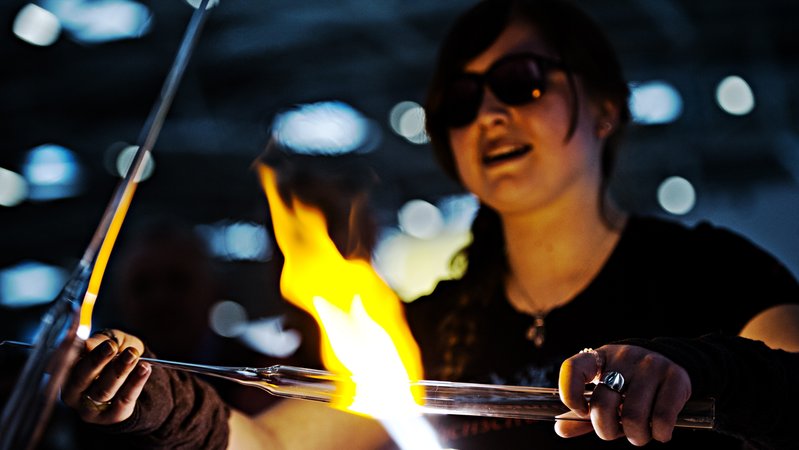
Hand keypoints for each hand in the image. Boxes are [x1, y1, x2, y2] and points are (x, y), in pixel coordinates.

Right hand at [61, 329, 150, 424]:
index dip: (73, 349)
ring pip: (103, 390)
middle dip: (97, 360)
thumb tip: (86, 344)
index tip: (82, 335)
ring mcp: (89, 409)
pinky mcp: (111, 417)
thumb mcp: (106, 342)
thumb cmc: (112, 355)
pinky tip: (144, 368)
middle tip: (111, 346)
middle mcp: (72, 393)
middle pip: (82, 378)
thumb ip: (97, 341)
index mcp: (64, 373)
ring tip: (132, 354)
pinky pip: (124, 400)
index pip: (64, 362)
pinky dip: (135, 383)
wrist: (132, 378)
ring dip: (119, 370)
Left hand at [556, 345, 691, 445]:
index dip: (570, 395)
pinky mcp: (675, 377)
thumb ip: (584, 410)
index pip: (572, 369)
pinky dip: (659, 434)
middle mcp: (624, 357)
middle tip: (618, 432)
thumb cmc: (630, 381)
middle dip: (607, 431)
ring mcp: (650, 366)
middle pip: (603, 404)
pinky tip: (659, 432)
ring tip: (639, 434)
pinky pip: (662, 418)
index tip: (582, 411)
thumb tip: (560, 429)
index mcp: (599, 358)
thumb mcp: (605, 387)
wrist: (672, 360)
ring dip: (636, 436)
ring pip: (634, 416)